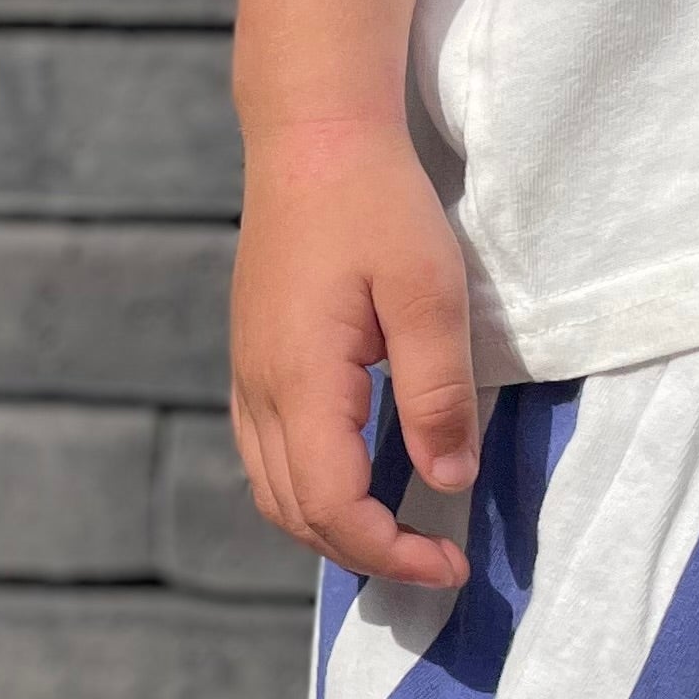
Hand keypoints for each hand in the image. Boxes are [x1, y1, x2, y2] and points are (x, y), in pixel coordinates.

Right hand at [229, 113, 480, 587]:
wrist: (310, 137)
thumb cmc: (375, 203)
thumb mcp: (429, 292)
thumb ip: (437, 392)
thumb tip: (448, 480)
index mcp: (301, 381)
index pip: (334, 506)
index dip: (391, 551)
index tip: (451, 561)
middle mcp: (260, 390)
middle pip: (297, 513)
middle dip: (365, 552)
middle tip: (436, 557)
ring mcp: (247, 376)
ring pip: (274, 491)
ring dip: (332, 528)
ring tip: (400, 531)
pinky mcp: (253, 360)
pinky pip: (267, 455)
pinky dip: (309, 492)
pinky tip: (357, 479)